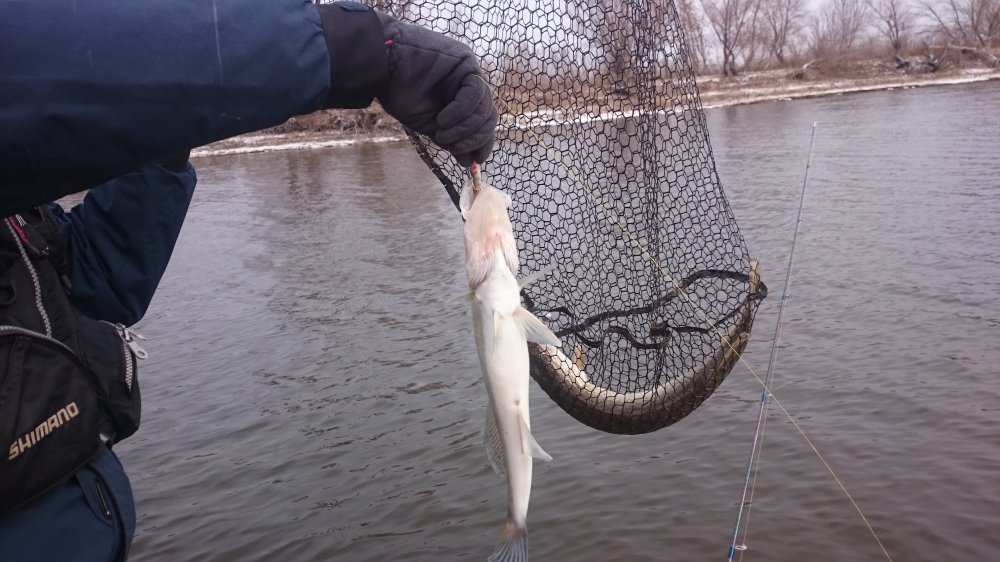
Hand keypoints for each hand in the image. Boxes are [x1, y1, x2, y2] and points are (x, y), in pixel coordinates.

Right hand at [375, 13, 497, 166]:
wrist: (382, 67)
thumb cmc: (400, 94)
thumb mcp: (430, 125)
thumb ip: (453, 140)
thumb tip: (470, 162)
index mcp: (463, 101)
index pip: (484, 124)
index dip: (482, 145)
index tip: (472, 164)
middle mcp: (469, 86)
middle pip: (488, 118)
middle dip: (474, 140)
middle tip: (454, 148)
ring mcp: (469, 73)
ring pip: (484, 109)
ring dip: (464, 129)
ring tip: (441, 134)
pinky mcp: (466, 62)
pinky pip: (474, 94)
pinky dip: (460, 113)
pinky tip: (442, 120)